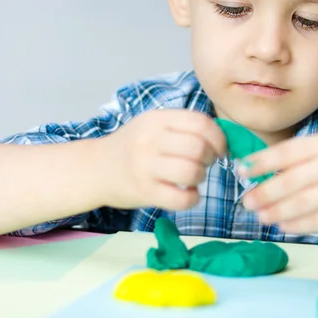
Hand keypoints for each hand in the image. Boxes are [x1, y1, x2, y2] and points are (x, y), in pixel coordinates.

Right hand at [97, 110, 225, 210]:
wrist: (94, 168)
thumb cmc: (133, 146)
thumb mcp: (153, 125)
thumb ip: (183, 126)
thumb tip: (224, 137)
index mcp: (157, 119)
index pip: (200, 123)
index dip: (218, 138)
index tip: (220, 148)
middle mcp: (150, 140)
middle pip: (198, 147)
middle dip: (210, 158)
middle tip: (205, 163)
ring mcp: (145, 167)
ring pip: (192, 172)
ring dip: (201, 177)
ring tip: (193, 177)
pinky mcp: (144, 192)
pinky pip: (181, 199)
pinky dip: (192, 198)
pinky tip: (187, 194)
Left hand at [240, 132, 317, 232]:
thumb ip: (309, 155)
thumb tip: (269, 171)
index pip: (286, 152)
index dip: (260, 163)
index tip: (241, 171)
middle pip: (289, 181)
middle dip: (263, 192)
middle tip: (245, 201)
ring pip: (300, 203)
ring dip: (275, 211)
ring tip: (259, 216)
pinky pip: (317, 221)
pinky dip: (296, 224)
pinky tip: (283, 225)